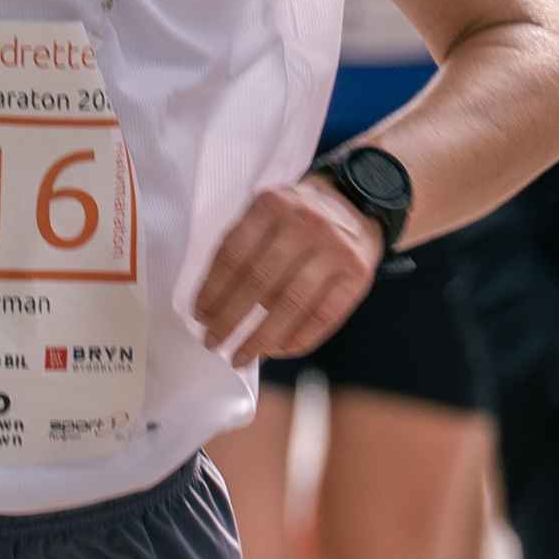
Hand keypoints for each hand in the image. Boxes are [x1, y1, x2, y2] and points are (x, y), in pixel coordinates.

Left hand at [190, 173, 387, 362]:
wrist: (356, 202)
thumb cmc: (299, 216)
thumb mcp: (267, 212)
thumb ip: (242, 245)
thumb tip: (213, 304)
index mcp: (273, 205)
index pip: (234, 254)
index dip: (213, 290)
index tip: (200, 317)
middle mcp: (306, 224)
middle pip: (259, 282)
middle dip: (230, 319)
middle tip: (214, 343)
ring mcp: (335, 249)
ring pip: (290, 304)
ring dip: (261, 338)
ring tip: (242, 356)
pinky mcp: (358, 273)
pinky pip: (323, 316)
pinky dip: (297, 339)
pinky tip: (278, 350)